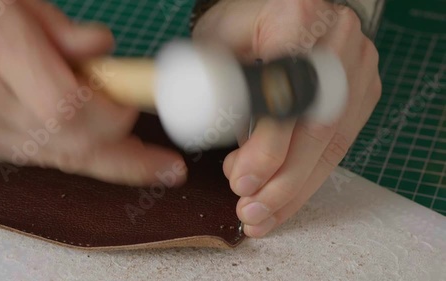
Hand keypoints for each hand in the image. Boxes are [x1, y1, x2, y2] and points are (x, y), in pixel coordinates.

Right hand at [0, 0, 185, 185]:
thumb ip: (62, 30)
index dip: (111, 117)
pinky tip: (89, 141)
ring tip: (144, 162)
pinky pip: (34, 156)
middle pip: (72, 148)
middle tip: (166, 168)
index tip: (133, 110)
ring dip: (103, 158)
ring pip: (56, 158)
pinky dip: (69, 150)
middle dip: (128, 160)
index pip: (69, 107)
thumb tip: (103, 51)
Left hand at [193, 0, 380, 236]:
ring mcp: (357, 67)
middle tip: (250, 211)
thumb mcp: (216, 43)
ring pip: (332, 142)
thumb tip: (222, 147)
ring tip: (263, 215)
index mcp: (298, 18)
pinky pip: (340, 143)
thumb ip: (216, 86)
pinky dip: (310, 175)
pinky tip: (286, 198)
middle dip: (282, 181)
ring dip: (296, 187)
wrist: (285, 9)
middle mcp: (338, 41)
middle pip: (316, 126)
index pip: (285, 96)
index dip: (266, 146)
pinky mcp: (364, 90)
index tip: (242, 181)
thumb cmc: (243, 25)